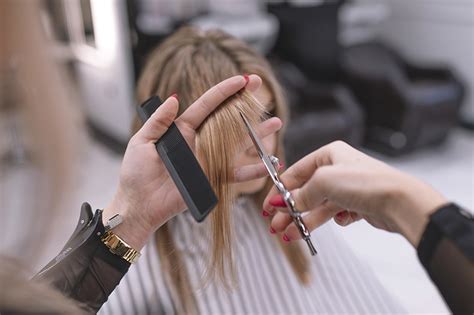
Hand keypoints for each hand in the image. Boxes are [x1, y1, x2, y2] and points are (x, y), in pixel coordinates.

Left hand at [104, 75, 282, 248]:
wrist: (139, 205)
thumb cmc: (135, 174)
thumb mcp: (141, 142)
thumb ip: (158, 121)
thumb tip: (173, 98)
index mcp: (182, 130)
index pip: (207, 105)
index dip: (224, 92)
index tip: (241, 80)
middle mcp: (199, 142)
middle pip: (227, 119)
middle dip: (244, 103)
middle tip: (260, 86)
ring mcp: (208, 160)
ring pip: (238, 143)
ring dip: (257, 133)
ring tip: (275, 122)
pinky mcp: (212, 179)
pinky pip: (236, 173)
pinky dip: (253, 170)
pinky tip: (269, 163)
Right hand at [263, 141, 446, 246]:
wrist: (399, 201)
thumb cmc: (366, 182)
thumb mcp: (324, 182)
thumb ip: (301, 194)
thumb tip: (282, 202)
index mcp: (329, 154)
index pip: (296, 172)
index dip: (280, 190)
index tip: (268, 206)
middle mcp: (337, 169)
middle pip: (305, 192)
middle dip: (289, 210)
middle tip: (274, 226)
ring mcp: (347, 187)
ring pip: (317, 206)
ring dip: (302, 220)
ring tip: (289, 235)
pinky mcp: (356, 204)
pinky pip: (335, 214)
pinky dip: (331, 220)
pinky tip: (340, 220)